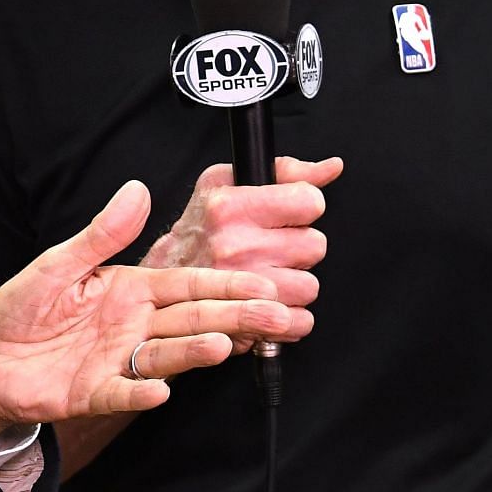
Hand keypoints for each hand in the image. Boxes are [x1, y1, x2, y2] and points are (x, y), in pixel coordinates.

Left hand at [0, 181, 311, 436]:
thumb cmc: (24, 310)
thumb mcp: (58, 264)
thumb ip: (100, 235)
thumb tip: (136, 190)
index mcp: (131, 290)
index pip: (188, 284)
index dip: (225, 283)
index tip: (264, 282)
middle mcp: (135, 326)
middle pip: (193, 319)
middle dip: (236, 317)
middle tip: (278, 316)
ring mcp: (118, 361)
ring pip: (168, 355)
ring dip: (196, 352)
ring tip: (223, 345)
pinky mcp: (94, 393)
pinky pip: (121, 392)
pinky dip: (140, 391)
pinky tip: (159, 389)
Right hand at [143, 156, 342, 311]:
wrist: (161, 281)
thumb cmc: (198, 230)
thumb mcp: (225, 183)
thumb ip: (285, 172)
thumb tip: (331, 168)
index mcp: (229, 208)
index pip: (309, 201)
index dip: (303, 206)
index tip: (287, 214)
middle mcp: (235, 246)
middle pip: (315, 245)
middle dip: (298, 247)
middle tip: (273, 247)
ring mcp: (241, 289)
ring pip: (310, 285)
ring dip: (295, 283)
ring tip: (270, 275)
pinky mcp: (249, 324)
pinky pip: (301, 321)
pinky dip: (292, 317)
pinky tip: (272, 303)